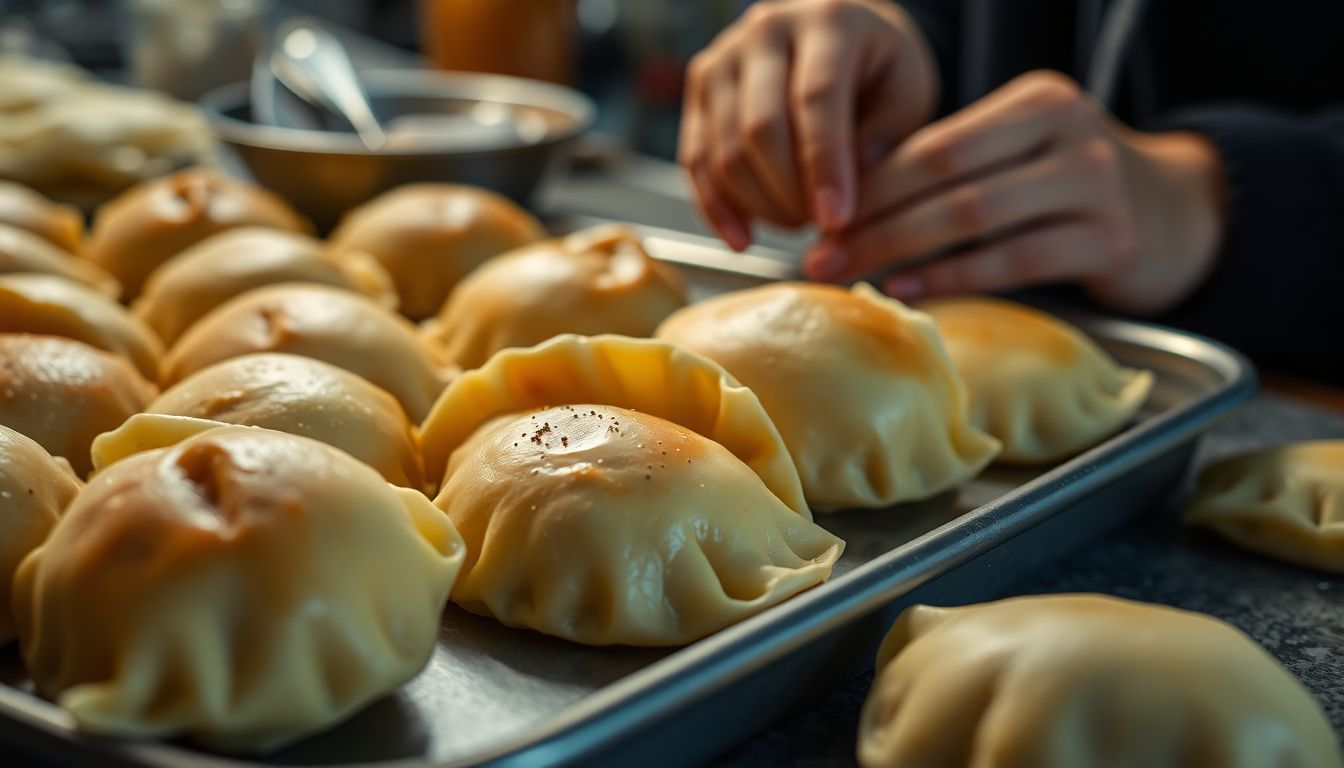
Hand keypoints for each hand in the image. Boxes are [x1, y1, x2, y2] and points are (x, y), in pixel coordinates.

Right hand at [679, 0, 939, 249]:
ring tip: (796, 223)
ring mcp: (724, 57)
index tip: (835, 220)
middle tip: (821, 227)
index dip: (824, 165)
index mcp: (828, 21)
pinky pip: (695, 158)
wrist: (833, 34)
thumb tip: (852, 189)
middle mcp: (766, 30)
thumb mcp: (906, 92)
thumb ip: (887, 138)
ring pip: (723, 148)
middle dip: (788, 193)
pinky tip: (742, 239)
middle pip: (760, 126)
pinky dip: (716, 207)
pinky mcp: (699, 87)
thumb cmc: (877, 69)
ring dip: (757, 203)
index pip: (817, 97)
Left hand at [806, 70, 1226, 314]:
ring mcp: (1096, 183)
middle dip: (873, 221)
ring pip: (976, 219)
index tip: (818, 218)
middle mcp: (1069, 130)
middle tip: (819, 256)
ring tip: (850, 274)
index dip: (870, 185)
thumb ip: (954, 167)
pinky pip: (1013, 261)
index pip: (934, 143)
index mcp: (1036, 100)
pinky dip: (953, 276)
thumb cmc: (1068, 187)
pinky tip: (908, 288)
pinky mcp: (1111, 240)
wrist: (1174, 214)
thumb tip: (846, 208)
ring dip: (900, 251)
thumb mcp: (1020, 153)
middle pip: (948, 177)